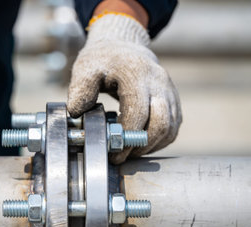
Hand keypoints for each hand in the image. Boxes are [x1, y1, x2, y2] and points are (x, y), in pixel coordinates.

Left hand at [67, 14, 181, 163]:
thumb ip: (80, 91)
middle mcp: (158, 82)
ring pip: (170, 128)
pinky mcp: (173, 100)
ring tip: (128, 151)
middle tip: (121, 155)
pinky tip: (140, 144)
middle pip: (161, 123)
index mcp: (136, 74)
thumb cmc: (102, 60)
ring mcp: (169, 91)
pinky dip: (159, 141)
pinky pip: (173, 127)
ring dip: (150, 146)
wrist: (124, 46)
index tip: (113, 151)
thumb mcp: (85, 69)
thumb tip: (77, 115)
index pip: (138, 112)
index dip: (126, 136)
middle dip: (140, 146)